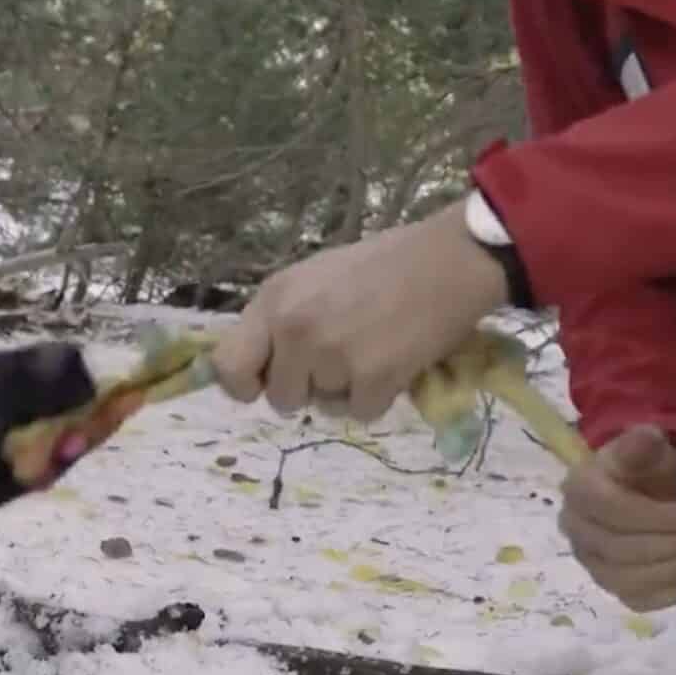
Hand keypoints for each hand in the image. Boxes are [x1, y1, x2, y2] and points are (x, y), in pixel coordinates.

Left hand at [210, 199, 508, 422]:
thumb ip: (281, 319)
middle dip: (308, 387)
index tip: (267, 382)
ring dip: (346, 390)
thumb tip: (261, 367)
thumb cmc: (383, 264)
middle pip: (280, 397)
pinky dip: (378, 396)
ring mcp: (333, 356)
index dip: (245, 384)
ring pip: (323, 406)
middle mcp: (295, 329)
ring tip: (373, 348)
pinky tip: (394, 360)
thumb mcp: (314, 278)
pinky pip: (360, 413)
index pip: (228, 366)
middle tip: (342, 356)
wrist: (447, 261)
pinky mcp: (372, 379)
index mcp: (275, 299)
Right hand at [557, 425, 675, 611]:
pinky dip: (668, 588)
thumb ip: (643, 446)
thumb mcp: (648, 450)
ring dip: (675, 564)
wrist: (642, 493)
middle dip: (673, 542)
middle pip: (620, 549)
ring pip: (629, 579)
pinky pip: (639, 601)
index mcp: (578, 490)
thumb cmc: (645, 470)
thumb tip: (646, 437)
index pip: (612, 510)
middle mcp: (574, 531)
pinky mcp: (610, 588)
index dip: (659, 516)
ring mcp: (590, 564)